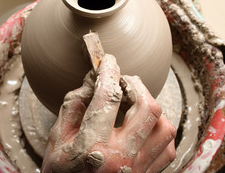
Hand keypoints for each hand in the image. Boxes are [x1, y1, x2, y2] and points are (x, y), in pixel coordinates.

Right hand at [42, 54, 175, 172]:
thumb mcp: (57, 139)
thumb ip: (73, 106)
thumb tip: (91, 81)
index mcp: (93, 147)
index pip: (108, 97)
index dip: (108, 72)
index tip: (107, 61)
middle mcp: (121, 157)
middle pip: (147, 108)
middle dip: (136, 85)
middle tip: (122, 80)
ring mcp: (138, 168)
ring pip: (165, 126)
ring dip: (150, 107)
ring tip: (134, 102)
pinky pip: (168, 147)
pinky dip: (159, 131)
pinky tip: (144, 127)